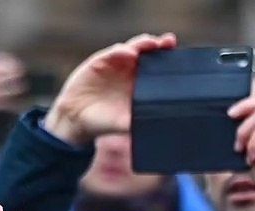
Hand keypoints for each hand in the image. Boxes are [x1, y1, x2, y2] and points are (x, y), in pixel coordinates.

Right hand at [44, 33, 176, 144]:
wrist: (76, 121)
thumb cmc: (103, 123)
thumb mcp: (126, 123)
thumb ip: (142, 119)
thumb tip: (164, 121)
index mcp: (139, 83)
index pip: (156, 66)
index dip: (167, 59)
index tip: (178, 56)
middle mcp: (128, 70)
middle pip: (147, 52)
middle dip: (158, 45)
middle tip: (169, 42)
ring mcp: (114, 64)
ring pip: (132, 48)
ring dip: (142, 44)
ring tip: (152, 43)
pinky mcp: (99, 62)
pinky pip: (112, 53)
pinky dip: (121, 51)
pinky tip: (129, 53)